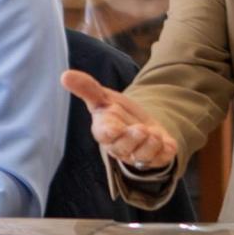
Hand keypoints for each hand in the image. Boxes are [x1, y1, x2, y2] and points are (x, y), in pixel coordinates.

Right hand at [61, 70, 176, 169]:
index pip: (104, 135)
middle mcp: (120, 146)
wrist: (139, 124)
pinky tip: (168, 144)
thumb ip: (86, 88)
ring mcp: (137, 154)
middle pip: (123, 148)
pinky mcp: (155, 158)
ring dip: (150, 146)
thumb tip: (64, 75)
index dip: (110, 132)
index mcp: (105, 131)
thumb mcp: (103, 97)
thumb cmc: (116, 113)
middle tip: (141, 129)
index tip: (115, 128)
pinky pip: (160, 159)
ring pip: (142, 157)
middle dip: (133, 139)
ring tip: (154, 134)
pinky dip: (166, 152)